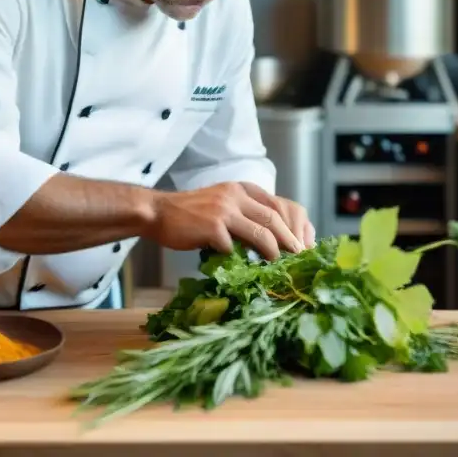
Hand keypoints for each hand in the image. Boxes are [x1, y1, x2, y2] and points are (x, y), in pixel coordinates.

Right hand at [146, 181, 313, 260]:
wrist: (158, 212)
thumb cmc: (190, 213)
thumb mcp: (222, 202)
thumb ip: (244, 213)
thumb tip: (271, 238)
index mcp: (241, 188)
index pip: (276, 205)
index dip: (292, 226)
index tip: (300, 244)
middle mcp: (235, 195)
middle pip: (273, 219)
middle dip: (289, 242)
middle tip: (298, 258)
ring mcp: (224, 210)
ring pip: (261, 233)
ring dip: (273, 253)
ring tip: (279, 266)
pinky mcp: (212, 227)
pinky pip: (233, 247)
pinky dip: (239, 259)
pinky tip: (242, 269)